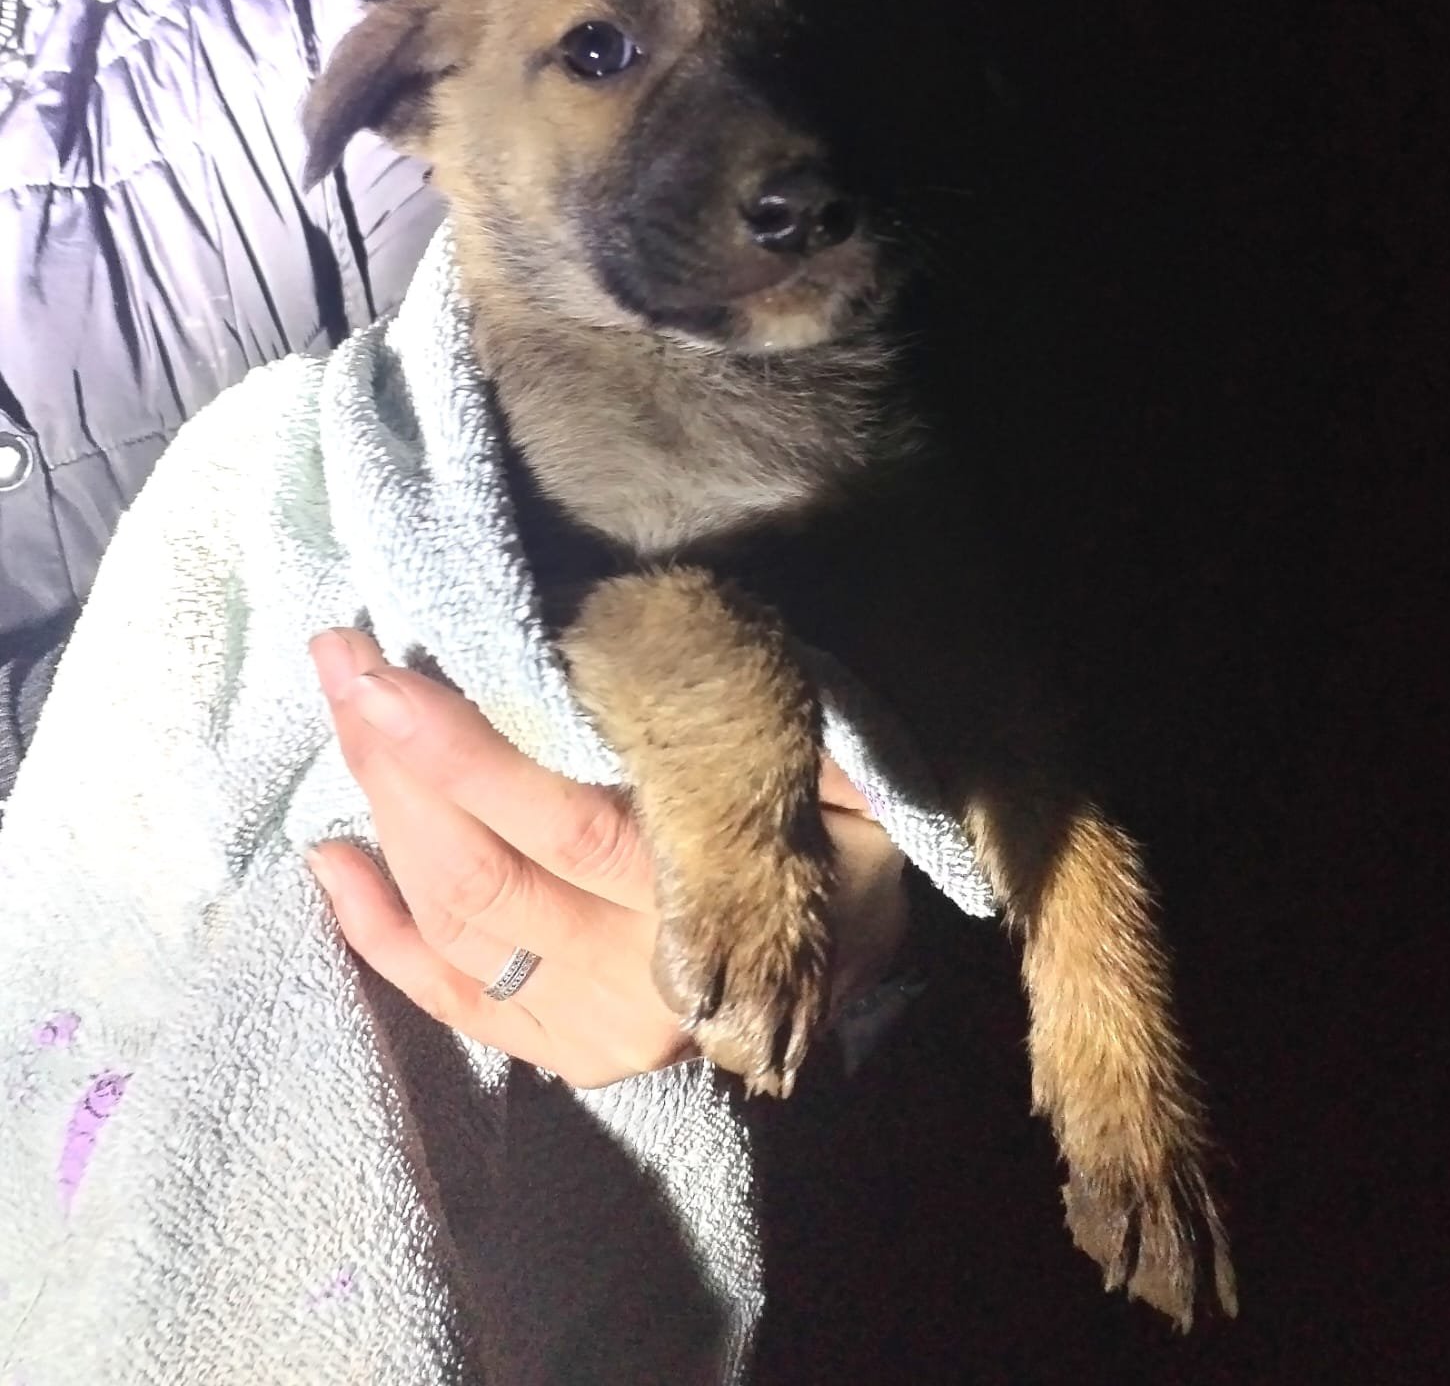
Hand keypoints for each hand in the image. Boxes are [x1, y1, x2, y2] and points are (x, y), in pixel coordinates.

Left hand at [307, 629, 908, 1087]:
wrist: (868, 940)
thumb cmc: (838, 814)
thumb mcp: (829, 757)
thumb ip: (733, 725)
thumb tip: (599, 648)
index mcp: (718, 900)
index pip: (563, 825)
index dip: (458, 752)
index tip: (384, 671)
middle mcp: (651, 986)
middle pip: (486, 876)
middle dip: (394, 765)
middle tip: (342, 662)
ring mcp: (604, 1033)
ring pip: (458, 929)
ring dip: (381, 817)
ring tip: (344, 713)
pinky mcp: (568, 1052)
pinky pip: (452, 999)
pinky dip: (378, 931)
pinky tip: (332, 856)